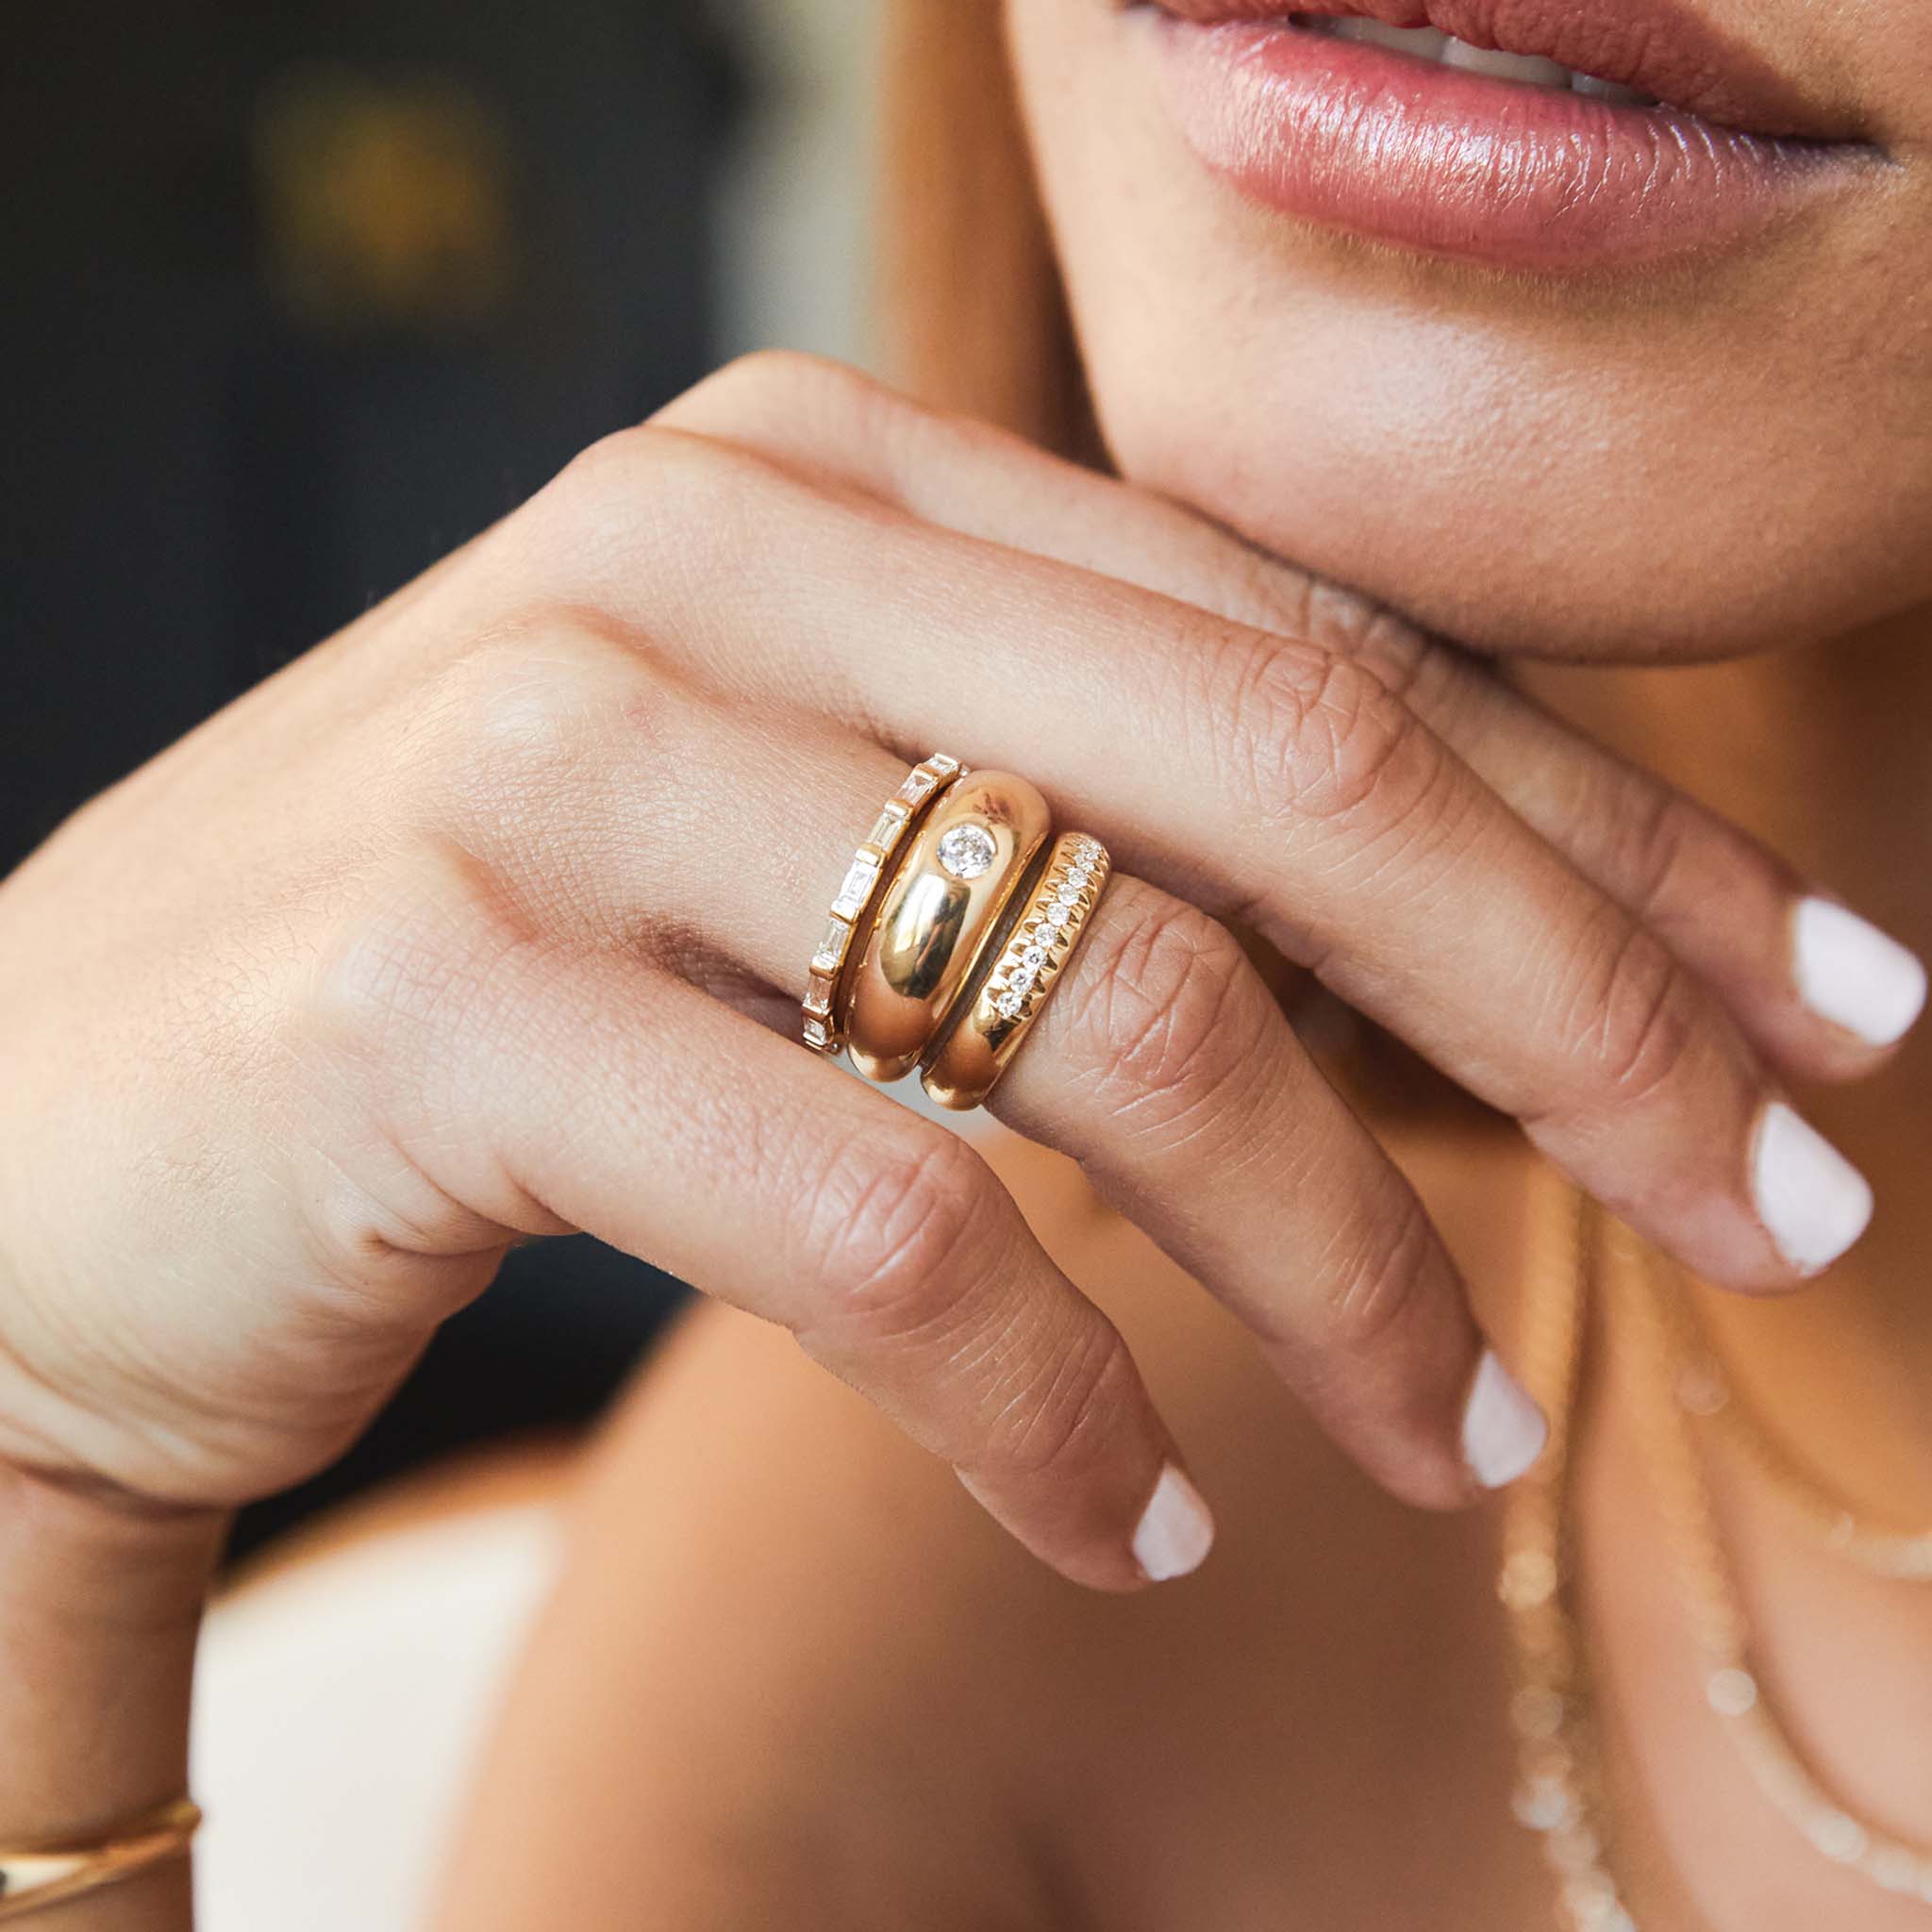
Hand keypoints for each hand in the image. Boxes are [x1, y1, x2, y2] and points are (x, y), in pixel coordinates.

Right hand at [0, 354, 1910, 1589]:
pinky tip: (1151, 1524)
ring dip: (1342, 1258)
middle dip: (1581, 1017)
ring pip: (1104, 1001)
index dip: (1616, 845)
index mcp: (828, 477)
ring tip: (1458, 1431)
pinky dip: (1056, 1404)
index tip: (1823, 1024)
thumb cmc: (479, 993)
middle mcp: (700, 553)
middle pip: (1282, 776)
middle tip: (1774, 1222)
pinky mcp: (437, 986)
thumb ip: (1095, 840)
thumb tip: (1482, 984)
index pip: (1320, 651)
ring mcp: (556, 749)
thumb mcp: (815, 853)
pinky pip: (871, 1217)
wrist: (51, 1136)